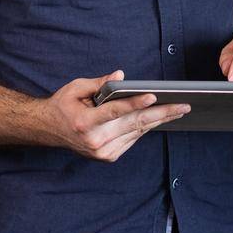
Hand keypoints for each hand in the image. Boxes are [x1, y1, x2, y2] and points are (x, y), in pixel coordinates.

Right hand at [39, 70, 189, 161]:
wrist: (48, 130)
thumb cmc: (63, 105)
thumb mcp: (76, 88)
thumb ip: (99, 83)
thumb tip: (121, 75)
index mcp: (84, 123)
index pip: (114, 111)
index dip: (135, 103)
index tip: (152, 96)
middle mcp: (95, 141)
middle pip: (134, 124)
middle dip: (162, 114)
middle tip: (183, 106)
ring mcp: (103, 152)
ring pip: (137, 132)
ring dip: (159, 120)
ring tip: (178, 109)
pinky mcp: (108, 156)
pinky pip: (133, 138)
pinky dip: (145, 127)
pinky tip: (159, 117)